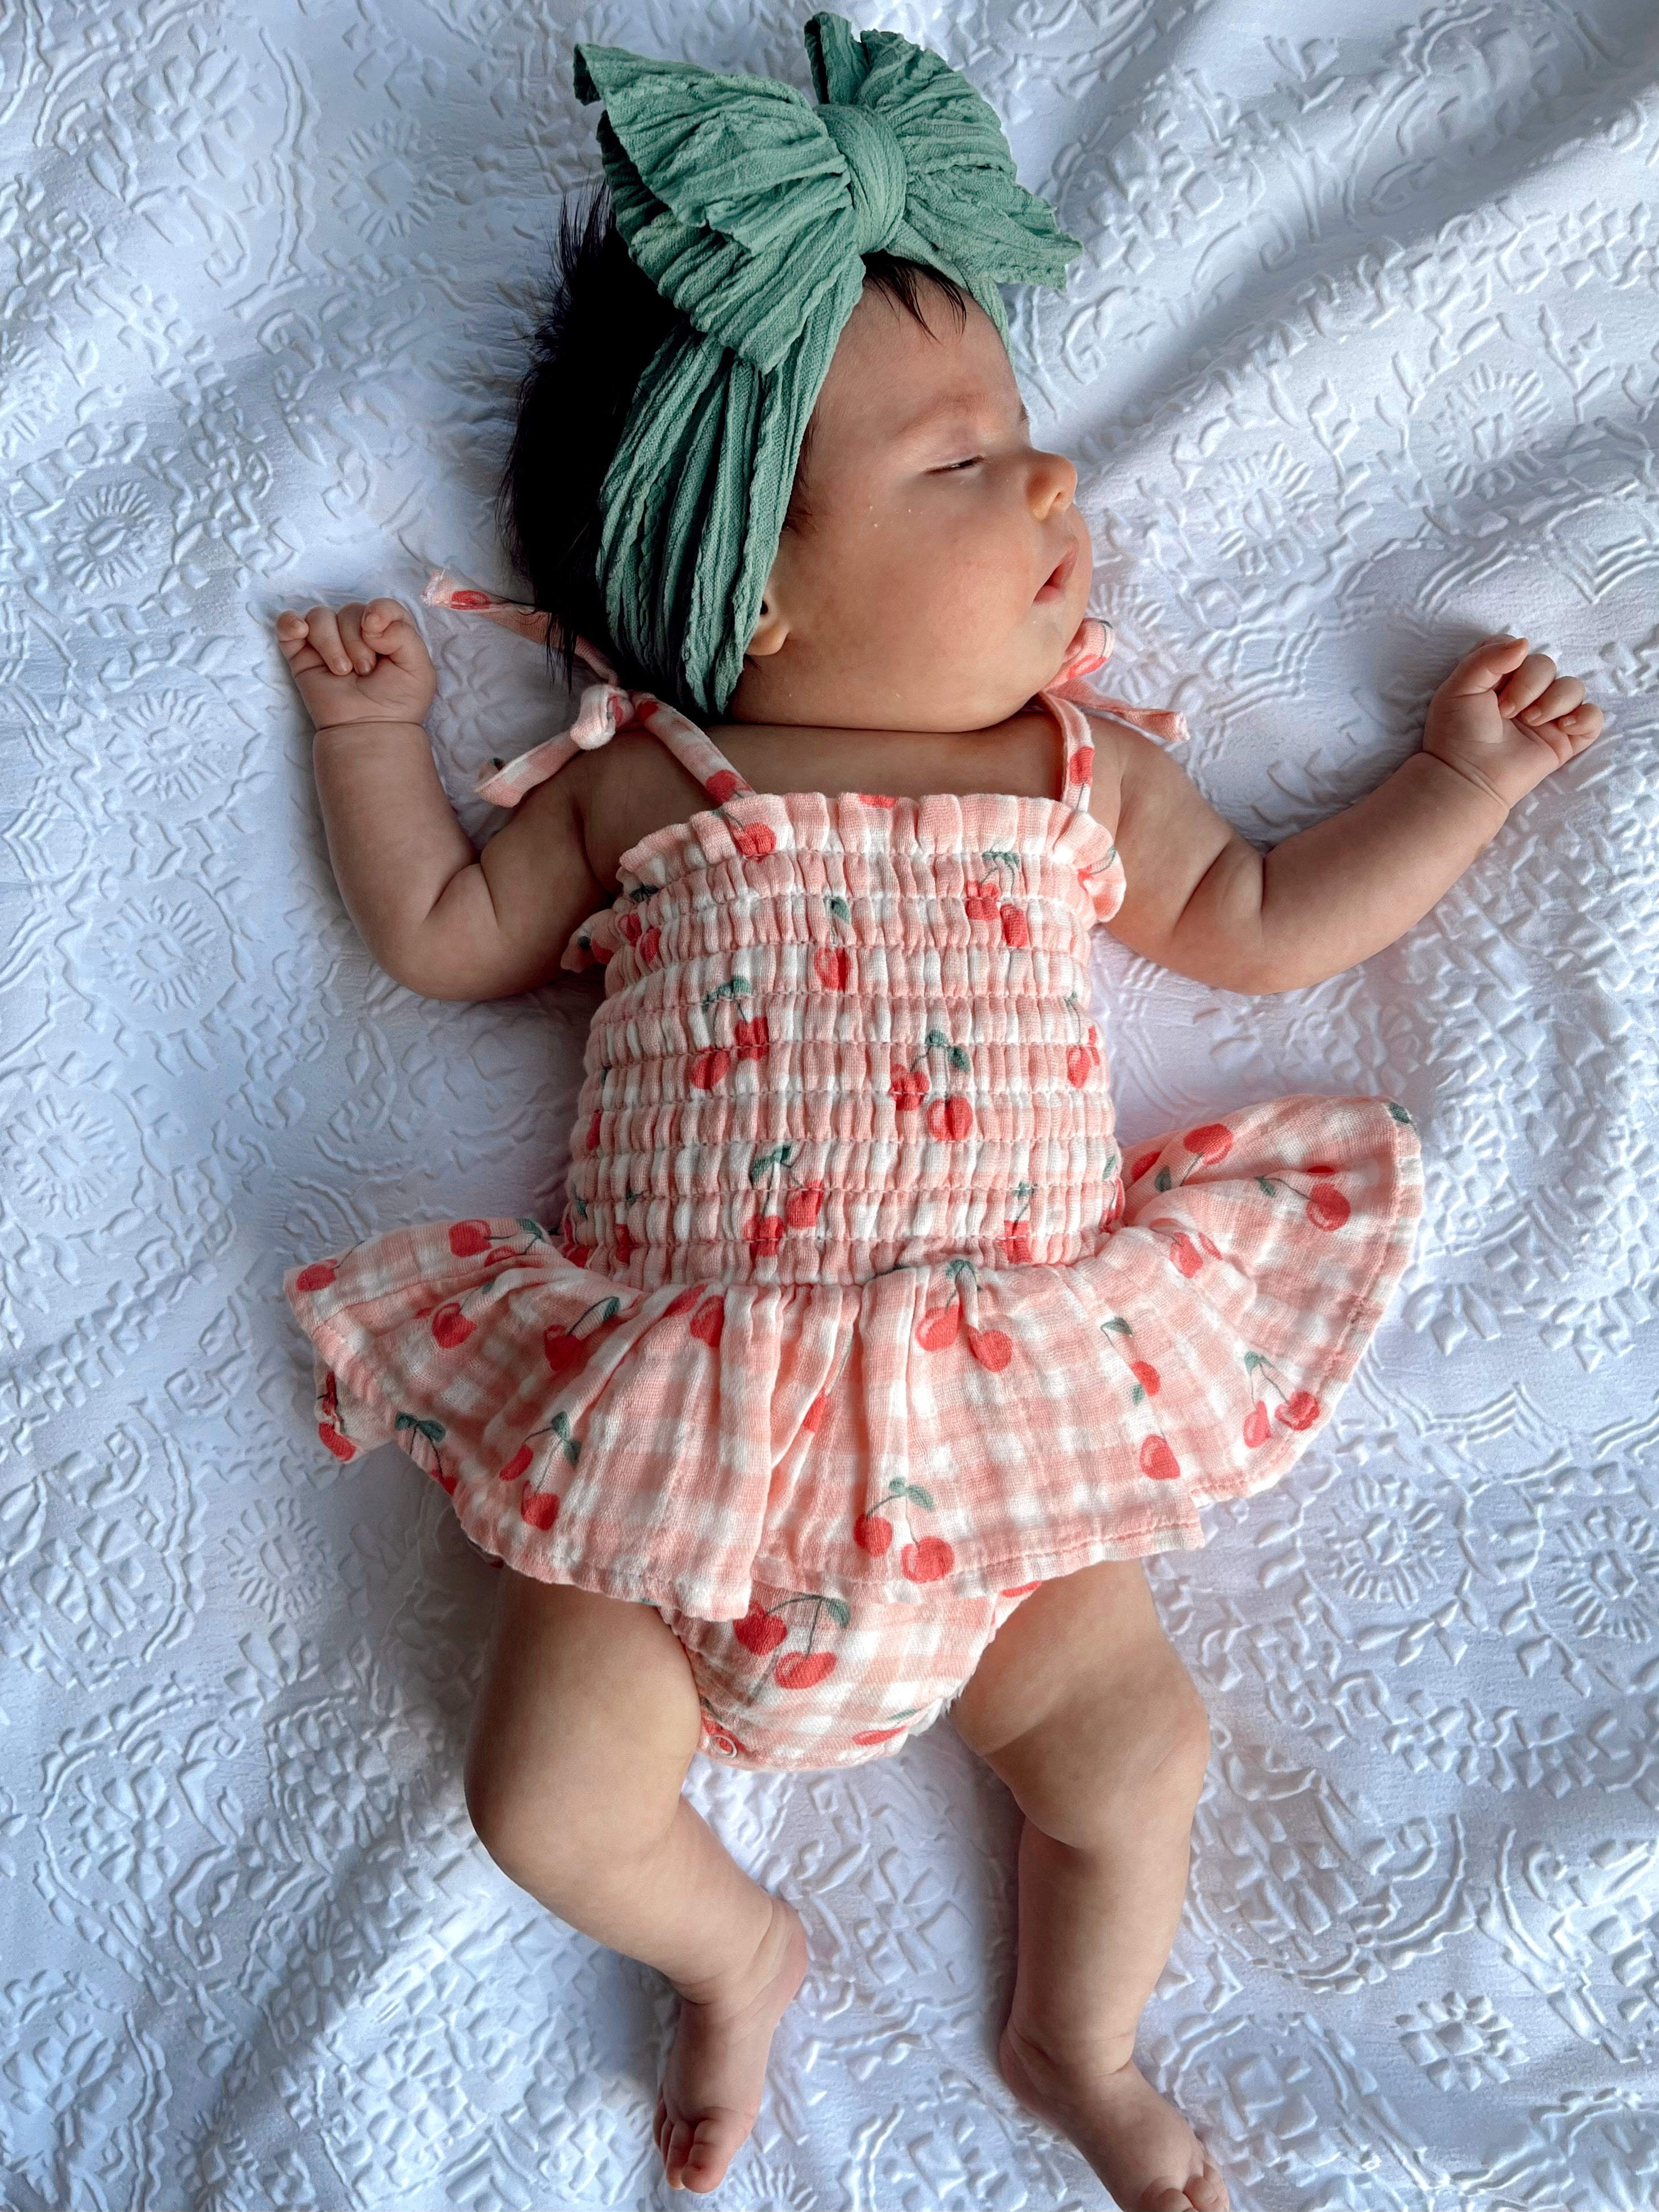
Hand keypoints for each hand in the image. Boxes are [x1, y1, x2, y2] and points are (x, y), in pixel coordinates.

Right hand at [276, 599, 436, 731]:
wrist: (369, 730)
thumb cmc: (397, 703)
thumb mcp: (419, 669)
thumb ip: (404, 635)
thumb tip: (370, 621)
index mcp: (386, 632)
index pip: (381, 605)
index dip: (378, 612)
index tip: (374, 630)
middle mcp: (356, 633)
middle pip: (350, 611)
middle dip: (357, 642)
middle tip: (364, 672)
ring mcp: (328, 643)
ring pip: (320, 616)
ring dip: (331, 644)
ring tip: (342, 672)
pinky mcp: (302, 654)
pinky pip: (288, 624)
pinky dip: (290, 623)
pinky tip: (300, 632)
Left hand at [1422, 634, 1604, 810]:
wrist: (1467, 777)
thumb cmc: (1457, 734)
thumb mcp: (1459, 686)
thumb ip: (1487, 657)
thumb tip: (1525, 643)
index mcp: (1500, 677)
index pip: (1520, 649)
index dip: (1511, 660)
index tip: (1493, 686)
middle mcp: (1526, 693)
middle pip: (1547, 665)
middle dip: (1529, 685)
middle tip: (1506, 712)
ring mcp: (1547, 716)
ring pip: (1573, 687)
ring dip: (1554, 701)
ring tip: (1530, 722)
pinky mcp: (1564, 739)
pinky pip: (1593, 717)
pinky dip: (1584, 717)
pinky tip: (1563, 727)